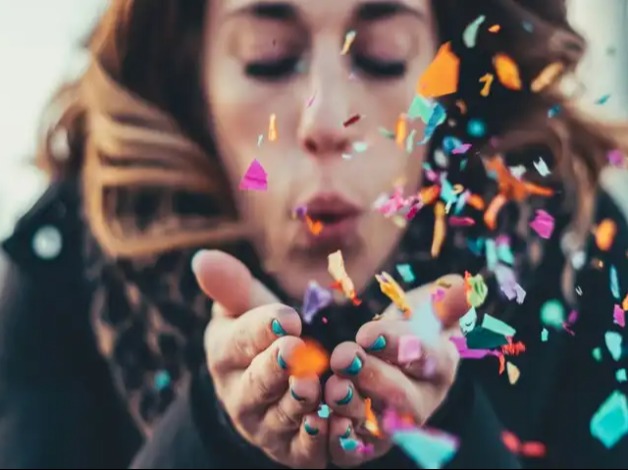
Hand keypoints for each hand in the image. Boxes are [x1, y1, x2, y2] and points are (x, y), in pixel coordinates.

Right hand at [195, 250, 327, 467]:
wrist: (270, 387)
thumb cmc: (260, 337)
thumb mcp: (245, 307)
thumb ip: (232, 285)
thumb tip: (202, 257)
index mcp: (226, 355)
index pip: (240, 340)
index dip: (262, 329)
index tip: (286, 317)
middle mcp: (240, 395)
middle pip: (256, 383)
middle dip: (276, 368)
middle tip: (298, 351)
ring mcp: (265, 427)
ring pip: (281, 417)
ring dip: (300, 403)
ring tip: (317, 386)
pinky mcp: (292, 451)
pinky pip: (305, 450)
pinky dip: (320, 440)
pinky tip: (336, 422)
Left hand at [324, 275, 466, 466]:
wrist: (385, 362)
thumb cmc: (408, 332)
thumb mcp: (427, 311)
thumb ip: (444, 301)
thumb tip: (464, 286)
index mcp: (439, 365)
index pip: (429, 357)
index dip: (399, 346)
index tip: (368, 334)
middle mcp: (421, 400)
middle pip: (404, 397)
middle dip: (373, 376)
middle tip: (345, 356)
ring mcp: (396, 426)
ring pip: (379, 426)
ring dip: (353, 407)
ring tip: (334, 387)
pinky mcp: (368, 443)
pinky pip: (356, 449)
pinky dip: (341, 439)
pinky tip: (325, 421)